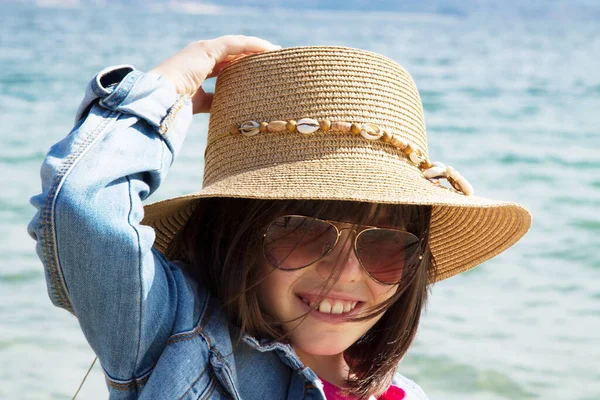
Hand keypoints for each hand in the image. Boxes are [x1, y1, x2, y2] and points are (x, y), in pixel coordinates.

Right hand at [149, 35, 280, 113]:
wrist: (160, 99)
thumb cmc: (174, 104)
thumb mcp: (199, 102)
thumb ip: (213, 101)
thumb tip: (228, 108)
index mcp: (198, 65)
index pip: (226, 63)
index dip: (243, 65)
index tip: (261, 71)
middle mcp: (202, 54)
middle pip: (234, 52)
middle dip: (253, 56)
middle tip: (274, 62)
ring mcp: (204, 49)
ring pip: (238, 45)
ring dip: (258, 48)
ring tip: (277, 53)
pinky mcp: (208, 49)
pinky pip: (237, 44)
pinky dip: (254, 45)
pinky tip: (269, 49)